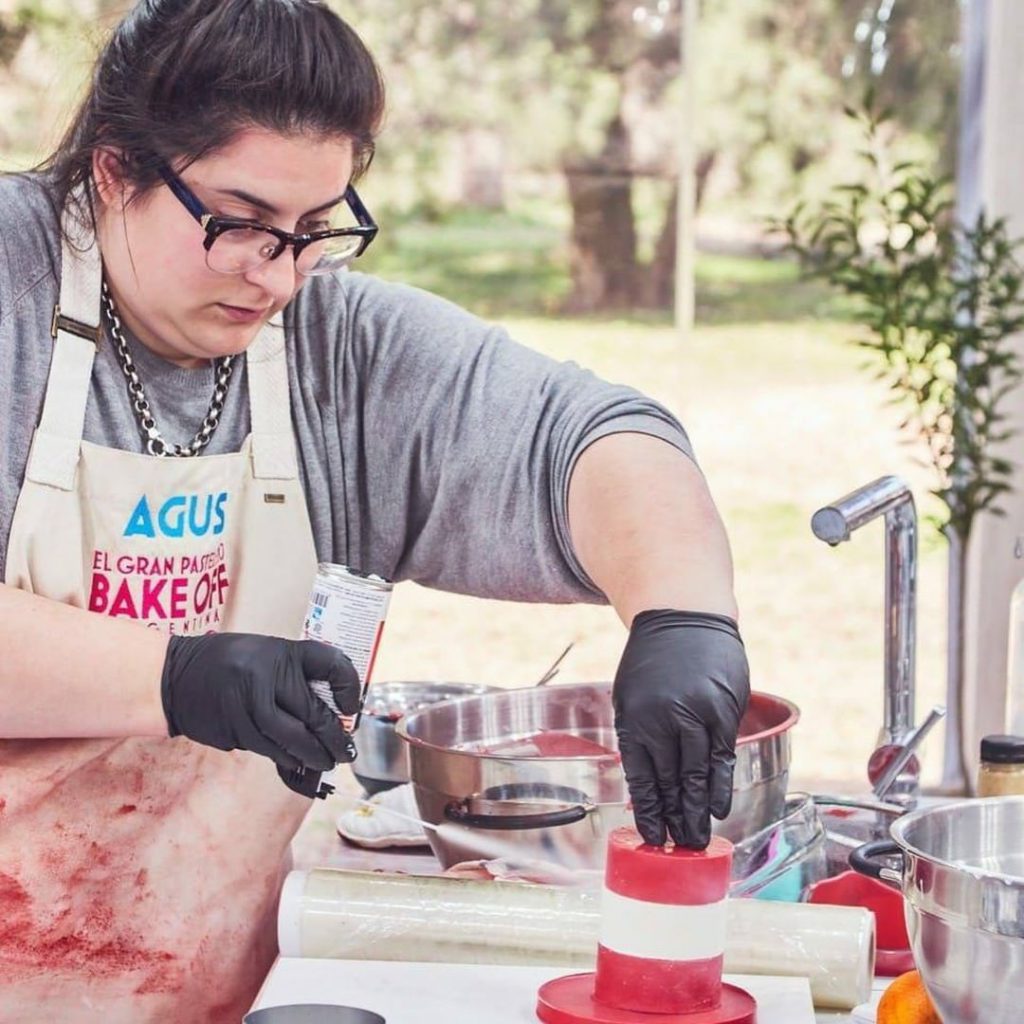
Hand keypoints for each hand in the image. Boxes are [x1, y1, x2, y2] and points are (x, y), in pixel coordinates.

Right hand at [161, 634, 359, 787]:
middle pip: (313, 713)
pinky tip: (298, 763)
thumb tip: (330, 709)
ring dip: (313, 756)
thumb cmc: (226, 662)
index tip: (352, 707)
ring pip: (291, 740)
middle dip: (334, 738)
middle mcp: (265, 677)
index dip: (349, 686)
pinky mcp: (233, 730)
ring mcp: (247, 706)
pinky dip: (287, 759)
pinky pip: (268, 749)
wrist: (172, 676)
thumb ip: (294, 674)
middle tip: (345, 752)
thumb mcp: (264, 653)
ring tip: (326, 762)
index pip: (330, 663)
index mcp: (280, 652)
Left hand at [612, 610, 749, 848]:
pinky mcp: (723, 711)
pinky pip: (721, 758)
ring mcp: (697, 715)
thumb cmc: (653, 662)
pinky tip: (717, 808)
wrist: (685, 618)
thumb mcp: (630, 696)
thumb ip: (639, 739)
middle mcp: (665, 719)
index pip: (642, 777)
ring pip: (697, 775)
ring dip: (697, 812)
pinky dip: (719, 786)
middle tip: (678, 849)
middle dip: (673, 819)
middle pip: (671, 782)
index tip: (652, 836)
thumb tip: (647, 789)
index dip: (648, 810)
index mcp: (635, 718)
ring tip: (697, 840)